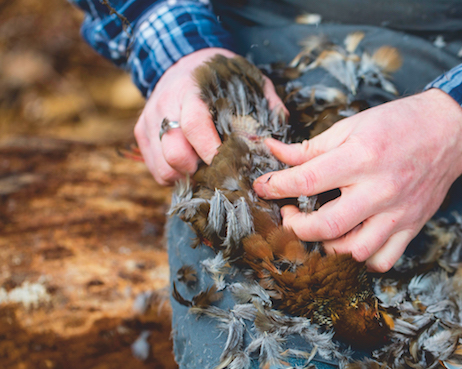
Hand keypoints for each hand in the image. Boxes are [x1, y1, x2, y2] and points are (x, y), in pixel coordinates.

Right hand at [134, 48, 284, 184]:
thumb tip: (282, 127)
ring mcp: (149, 122)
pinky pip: (157, 171)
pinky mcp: (141, 135)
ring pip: (163, 168)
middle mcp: (165, 106)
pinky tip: (192, 167)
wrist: (180, 59)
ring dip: (187, 177)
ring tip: (206, 170)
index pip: (194, 125)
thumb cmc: (218, 74)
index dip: (209, 150)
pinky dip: (175, 177)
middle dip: (199, 170)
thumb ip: (265, 100)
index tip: (228, 164)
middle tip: (220, 171)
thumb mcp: (245, 77)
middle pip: (174, 153)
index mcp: (190, 91)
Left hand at [253, 89, 461, 271]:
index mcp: (361, 157)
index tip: (264, 187)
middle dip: (295, 227)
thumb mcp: (351, 125)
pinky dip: (361, 260)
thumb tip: (273, 151)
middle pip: (325, 227)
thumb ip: (311, 146)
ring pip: (353, 252)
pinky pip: (382, 260)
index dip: (276, 186)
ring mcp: (397, 213)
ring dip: (326, 247)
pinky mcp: (411, 227)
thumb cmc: (398, 124)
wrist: (449, 130)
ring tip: (318, 230)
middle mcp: (379, 189)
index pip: (306, 181)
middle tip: (289, 215)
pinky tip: (351, 242)